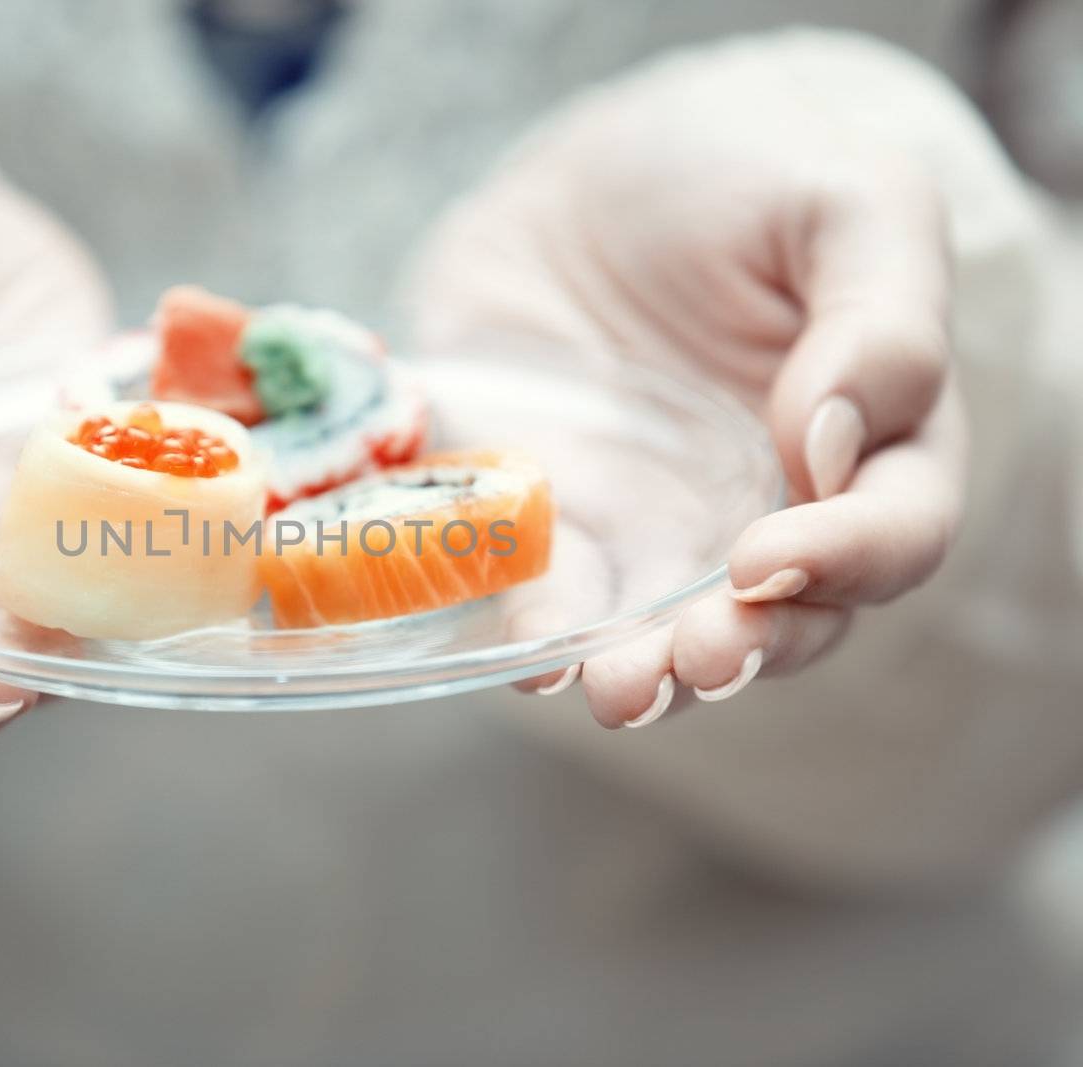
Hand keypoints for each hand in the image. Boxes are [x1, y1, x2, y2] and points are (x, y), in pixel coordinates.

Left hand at [408, 44, 964, 727]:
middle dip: (740, 650)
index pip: (892, 531)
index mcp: (871, 438)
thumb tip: (829, 445)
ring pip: (664, 633)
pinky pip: (548, 590)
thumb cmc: (745, 174)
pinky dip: (537, 627)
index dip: (846, 558)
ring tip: (615, 690)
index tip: (770, 555)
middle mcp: (769, 506)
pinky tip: (526, 649)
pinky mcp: (554, 516)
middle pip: (782, 619)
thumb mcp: (846, 200)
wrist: (594, 171)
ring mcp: (655, 525)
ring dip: (642, 673)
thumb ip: (877, 321)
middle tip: (697, 659)